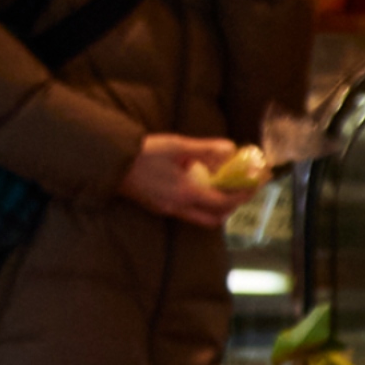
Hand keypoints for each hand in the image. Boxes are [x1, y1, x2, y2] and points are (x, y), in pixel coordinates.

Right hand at [120, 133, 238, 222]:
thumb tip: (229, 148)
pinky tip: (200, 189)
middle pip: (215, 218)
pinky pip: (188, 214)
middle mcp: (179, 208)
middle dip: (232, 207)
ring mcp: (168, 211)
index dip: (242, 195)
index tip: (255, 185)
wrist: (110, 161)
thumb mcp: (175, 145)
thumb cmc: (142, 152)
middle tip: (240, 191)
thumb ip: (204, 148)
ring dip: (216, 209)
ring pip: (202, 219)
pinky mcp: (160, 209)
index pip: (223, 202)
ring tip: (223, 190)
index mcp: (185, 193)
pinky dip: (200, 205)